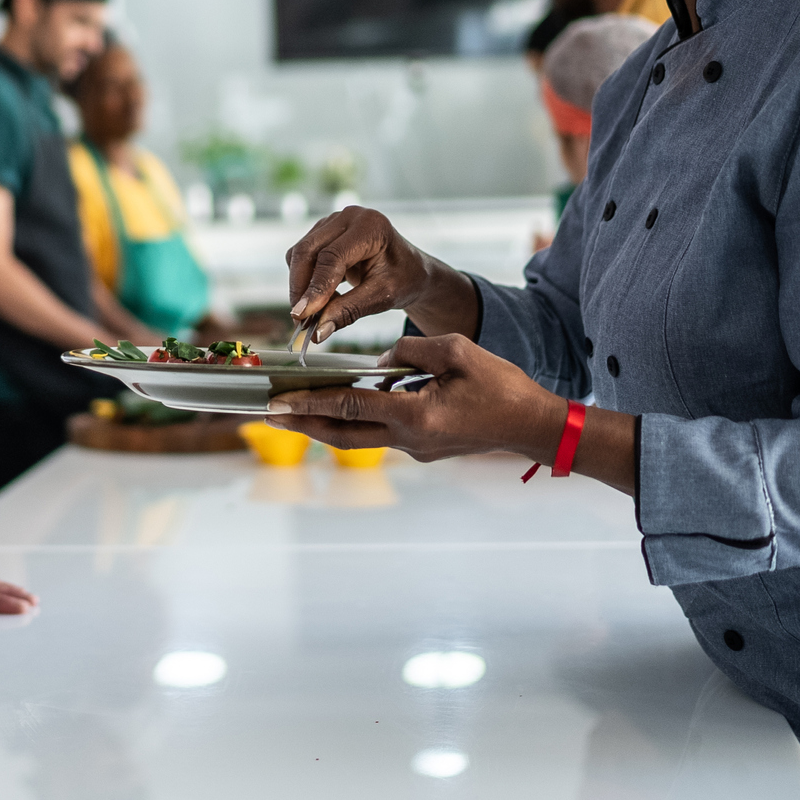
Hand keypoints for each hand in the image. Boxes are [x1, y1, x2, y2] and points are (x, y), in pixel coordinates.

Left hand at [265, 334, 564, 461]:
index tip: (275, 402)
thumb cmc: (502, 386)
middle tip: (266, 413)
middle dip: (301, 425)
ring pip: (358, 437)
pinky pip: (382, 432)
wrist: (533, 426)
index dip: (308, 404)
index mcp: (415, 416)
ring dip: (325, 423)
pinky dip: (359, 418)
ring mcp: (415, 449)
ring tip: (294, 408)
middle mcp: (409, 440)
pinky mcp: (423, 449)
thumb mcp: (457, 351)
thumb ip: (411, 349)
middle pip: (342, 435)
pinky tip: (345, 401)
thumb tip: (379, 362)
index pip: (349, 408)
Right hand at [285, 207, 479, 340]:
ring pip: (299, 254)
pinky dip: (305, 280)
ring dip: (300, 286)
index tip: (303, 315)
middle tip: (300, 320)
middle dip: (300, 287)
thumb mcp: (382, 297)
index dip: (316, 287)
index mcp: (371, 226)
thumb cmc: (404, 280)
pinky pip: (302, 257)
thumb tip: (317, 332)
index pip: (332, 257)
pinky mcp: (324, 232)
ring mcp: (334, 221)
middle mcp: (349, 217)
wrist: (411, 270)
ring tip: (314, 312)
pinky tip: (322, 297)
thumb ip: (348, 311)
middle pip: (308, 251)